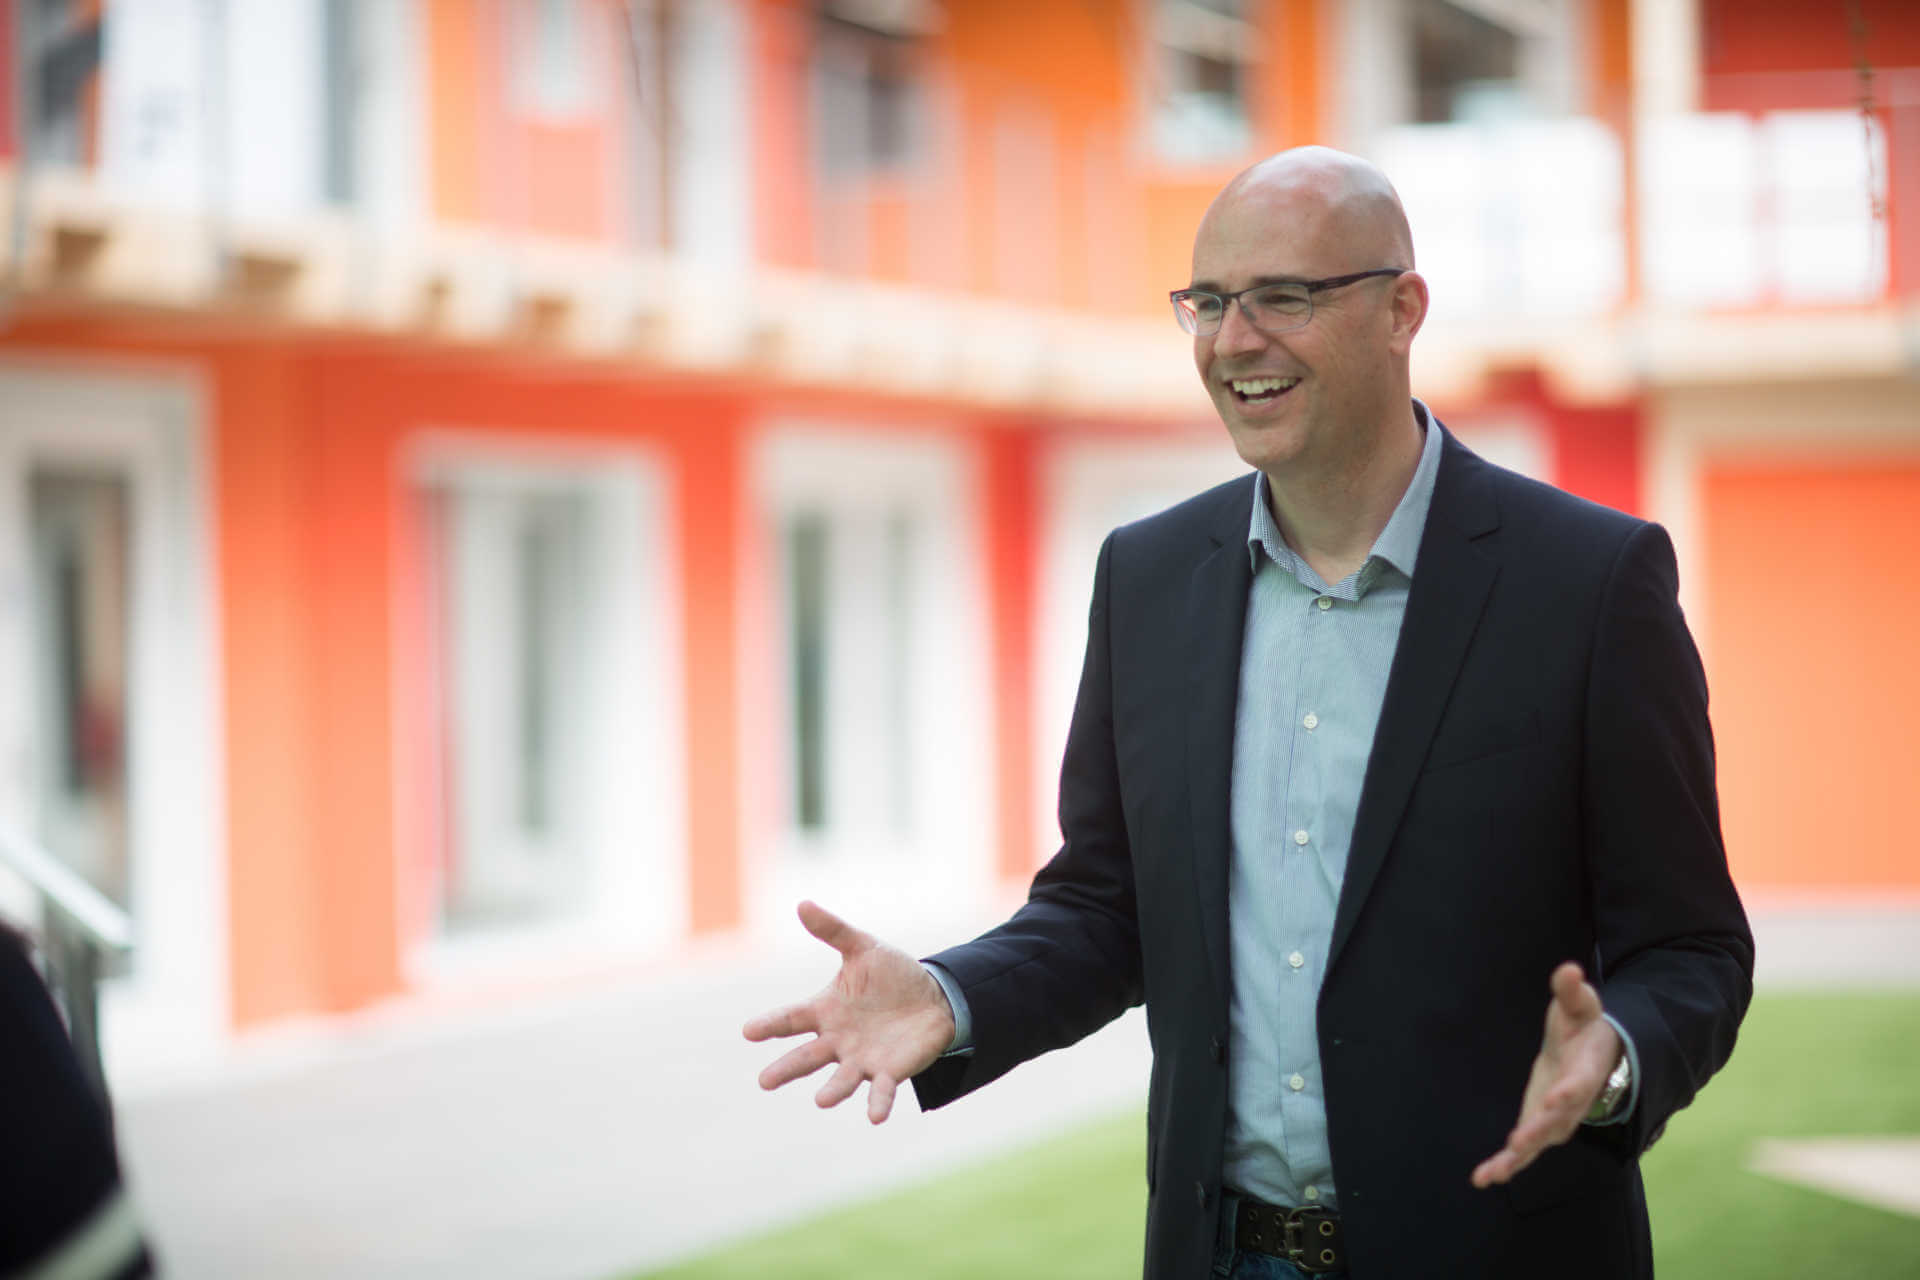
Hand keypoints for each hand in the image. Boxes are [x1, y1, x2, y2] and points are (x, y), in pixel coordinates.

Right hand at [742, 900, 956, 1123]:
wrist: (932, 998)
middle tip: (764, 1081)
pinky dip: (878, 1103)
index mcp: (826, 1011)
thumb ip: (833, 931)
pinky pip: (881, 1090)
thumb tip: (802, 904)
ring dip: (832, 1091)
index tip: (748, 1031)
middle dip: (787, 1069)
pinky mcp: (889, 1072)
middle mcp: (837, 1040)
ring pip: (841, 1079)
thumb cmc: (891, 975)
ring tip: (820, 1101)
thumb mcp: (863, 948)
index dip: (770, 1025)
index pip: (792, 1019)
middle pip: (807, 1057)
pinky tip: (875, 1117)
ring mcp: (861, 1059)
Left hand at [1471, 962, 1621, 1188]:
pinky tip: (1482, 1178)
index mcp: (1586, 1070)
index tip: (1554, 1100)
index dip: (1568, 1093)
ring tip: (1492, 1174)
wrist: (1594, 1056)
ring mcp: (1557, 1120)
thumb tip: (1568, 969)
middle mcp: (1573, 1103)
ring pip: (1538, 1143)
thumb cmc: (1584, 1027)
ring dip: (1516, 1160)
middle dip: (1537, 1133)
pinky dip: (1505, 1165)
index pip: (1579, 1084)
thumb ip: (1573, 991)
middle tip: (1517, 1145)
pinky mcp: (1539, 1126)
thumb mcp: (1582, 1005)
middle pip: (1557, 1122)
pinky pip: (1524, 1150)